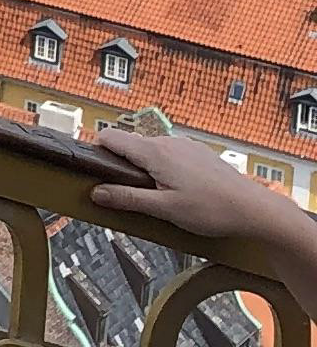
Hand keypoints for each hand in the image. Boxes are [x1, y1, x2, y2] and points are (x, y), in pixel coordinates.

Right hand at [87, 123, 287, 259]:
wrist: (253, 208)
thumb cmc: (212, 210)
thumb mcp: (163, 210)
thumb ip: (127, 199)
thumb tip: (96, 192)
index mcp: (154, 152)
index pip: (110, 137)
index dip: (96, 152)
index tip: (93, 171)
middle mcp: (168, 141)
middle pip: (130, 146)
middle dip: (122, 168)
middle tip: (128, 197)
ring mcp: (185, 146)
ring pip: (151, 152)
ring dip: (145, 171)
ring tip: (158, 199)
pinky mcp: (197, 153)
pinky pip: (169, 156)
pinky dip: (164, 171)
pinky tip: (179, 194)